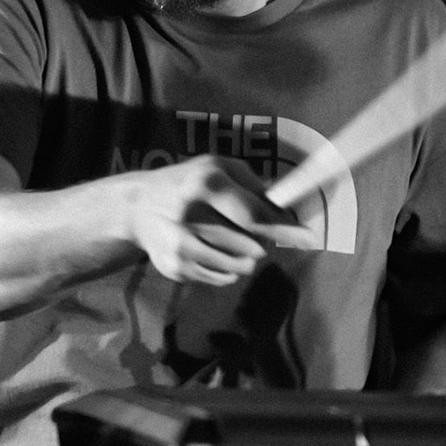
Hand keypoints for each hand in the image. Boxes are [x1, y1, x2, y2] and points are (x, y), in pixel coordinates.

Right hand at [124, 156, 312, 284]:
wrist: (137, 208)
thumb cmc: (187, 182)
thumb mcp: (216, 166)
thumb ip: (253, 182)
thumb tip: (285, 207)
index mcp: (206, 183)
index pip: (254, 215)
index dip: (284, 229)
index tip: (309, 238)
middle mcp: (191, 214)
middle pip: (251, 247)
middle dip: (262, 243)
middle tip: (255, 235)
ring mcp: (182, 246)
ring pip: (240, 267)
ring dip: (246, 258)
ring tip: (231, 242)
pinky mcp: (176, 268)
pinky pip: (222, 279)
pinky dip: (226, 269)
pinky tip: (210, 251)